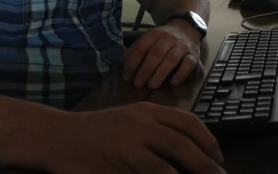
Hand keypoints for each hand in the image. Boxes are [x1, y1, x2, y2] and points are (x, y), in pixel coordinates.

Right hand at [48, 102, 223, 173]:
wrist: (60, 137)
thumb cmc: (94, 134)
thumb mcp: (127, 123)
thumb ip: (153, 132)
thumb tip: (185, 150)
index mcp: (147, 110)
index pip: (187, 121)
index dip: (207, 139)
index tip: (218, 155)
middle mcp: (142, 122)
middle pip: (185, 140)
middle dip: (207, 160)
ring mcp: (132, 141)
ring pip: (173, 157)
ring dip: (196, 170)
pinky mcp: (122, 160)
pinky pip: (155, 172)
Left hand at [122, 22, 200, 88]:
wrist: (186, 28)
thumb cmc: (163, 39)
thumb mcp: (149, 39)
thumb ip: (136, 51)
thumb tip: (124, 65)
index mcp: (154, 34)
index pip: (141, 47)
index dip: (132, 63)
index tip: (126, 77)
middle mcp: (168, 38)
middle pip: (156, 53)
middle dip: (145, 70)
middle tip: (137, 84)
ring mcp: (182, 46)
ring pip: (171, 59)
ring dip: (160, 73)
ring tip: (151, 85)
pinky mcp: (193, 54)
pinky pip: (188, 64)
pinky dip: (181, 73)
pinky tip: (173, 83)